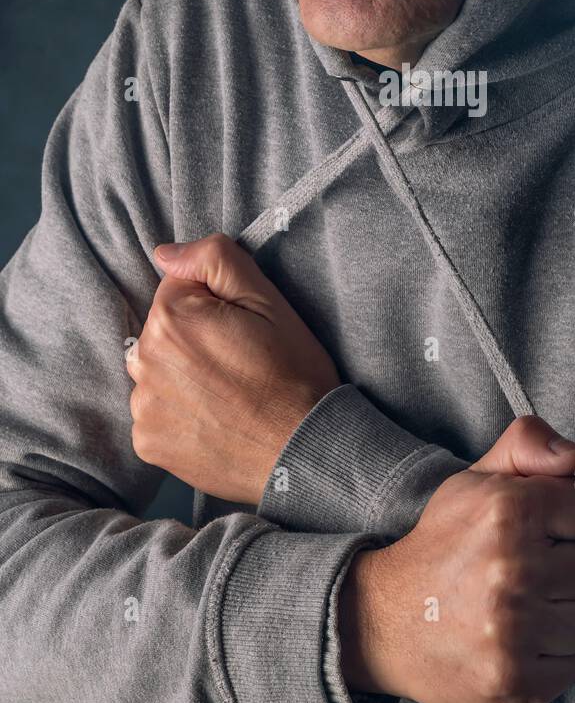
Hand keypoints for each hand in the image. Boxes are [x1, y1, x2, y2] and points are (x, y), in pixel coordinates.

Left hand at [126, 233, 339, 503]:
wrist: (304, 449)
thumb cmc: (293, 374)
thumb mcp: (268, 300)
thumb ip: (214, 259)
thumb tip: (165, 253)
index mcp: (170, 319)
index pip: (180, 289)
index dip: (217, 304)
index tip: (243, 330)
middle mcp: (144, 361)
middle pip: (165, 331)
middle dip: (197, 339)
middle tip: (242, 363)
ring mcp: (143, 407)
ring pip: (161, 372)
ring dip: (185, 378)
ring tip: (231, 395)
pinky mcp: (148, 442)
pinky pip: (158, 413)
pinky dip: (181, 415)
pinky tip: (217, 420)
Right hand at [338, 415, 574, 702]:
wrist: (384, 620)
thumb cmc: (443, 544)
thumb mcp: (477, 478)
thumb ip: (530, 445)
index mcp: (511, 509)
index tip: (567, 528)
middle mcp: (514, 569)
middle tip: (541, 568)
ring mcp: (514, 630)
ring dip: (570, 613)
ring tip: (528, 604)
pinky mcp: (514, 680)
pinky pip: (574, 665)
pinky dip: (552, 656)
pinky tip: (518, 640)